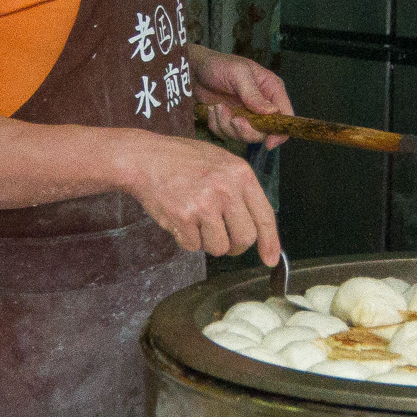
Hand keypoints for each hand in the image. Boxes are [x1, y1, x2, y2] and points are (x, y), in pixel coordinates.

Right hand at [120, 130, 279, 265]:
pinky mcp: (183, 217)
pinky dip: (187, 240)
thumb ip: (241, 190)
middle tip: (223, 238)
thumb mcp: (222, 163)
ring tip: (197, 222)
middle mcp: (226, 189)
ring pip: (219, 247)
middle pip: (245, 238)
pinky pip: (194, 246)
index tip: (270, 259)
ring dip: (209, 242)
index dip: (270, 242)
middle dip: (235, 246)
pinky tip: (181, 220)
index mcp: (241, 174)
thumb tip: (258, 227)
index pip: (264, 216)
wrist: (145, 158)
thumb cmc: (184, 160)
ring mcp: (204, 204)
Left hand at [189, 45, 293, 148]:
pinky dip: (217, 124)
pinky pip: (226, 134)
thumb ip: (254, 94)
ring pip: (243, 136)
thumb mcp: (238, 74)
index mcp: (271, 90)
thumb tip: (271, 112)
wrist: (193, 69)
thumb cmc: (218, 65)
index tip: (269, 142)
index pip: (285, 116)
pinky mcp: (230, 121)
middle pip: (264, 132)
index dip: (280, 132)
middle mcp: (262, 105)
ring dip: (227, 124)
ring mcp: (246, 115)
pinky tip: (212, 109)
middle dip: (246, 130)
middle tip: (234, 120)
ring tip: (217, 106)